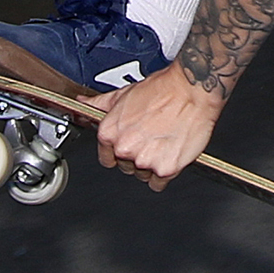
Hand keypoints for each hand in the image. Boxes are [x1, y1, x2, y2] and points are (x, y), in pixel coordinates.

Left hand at [93, 63, 222, 186]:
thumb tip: (83, 103)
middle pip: (126, 167)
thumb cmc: (162, 89)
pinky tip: (170, 154)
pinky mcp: (165, 169)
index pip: (106, 157)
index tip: (128, 147)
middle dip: (137, 157)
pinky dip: (165, 172)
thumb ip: (100, 104)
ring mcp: (144, 160)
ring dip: (151, 165)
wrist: (191, 90)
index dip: (118, 152)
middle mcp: (124, 148)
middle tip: (151, 140)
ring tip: (163, 143)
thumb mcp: (123, 94)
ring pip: (143, 175)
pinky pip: (159, 183)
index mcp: (110, 133)